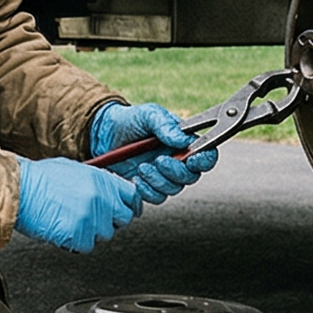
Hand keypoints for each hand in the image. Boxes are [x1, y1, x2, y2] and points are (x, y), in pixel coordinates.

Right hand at [15, 158, 146, 252]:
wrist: (18, 190)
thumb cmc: (39, 179)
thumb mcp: (74, 170)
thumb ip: (96, 182)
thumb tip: (109, 192)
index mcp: (102, 180)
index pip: (132, 196)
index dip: (130, 206)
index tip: (127, 211)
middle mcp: (101, 199)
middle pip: (122, 219)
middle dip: (110, 220)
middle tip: (90, 217)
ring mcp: (91, 218)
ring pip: (104, 235)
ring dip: (90, 232)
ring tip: (68, 219)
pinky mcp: (79, 235)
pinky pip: (85, 245)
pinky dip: (75, 242)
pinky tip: (61, 228)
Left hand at [90, 101, 218, 203]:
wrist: (105, 134)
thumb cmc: (131, 121)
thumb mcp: (148, 115)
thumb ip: (165, 125)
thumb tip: (183, 140)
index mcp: (184, 142)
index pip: (207, 156)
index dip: (204, 161)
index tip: (191, 159)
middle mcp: (178, 161)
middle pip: (191, 177)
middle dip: (175, 171)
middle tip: (158, 160)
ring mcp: (164, 175)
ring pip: (173, 189)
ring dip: (158, 180)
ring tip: (142, 166)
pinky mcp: (149, 186)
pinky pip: (156, 197)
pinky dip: (147, 190)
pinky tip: (136, 178)